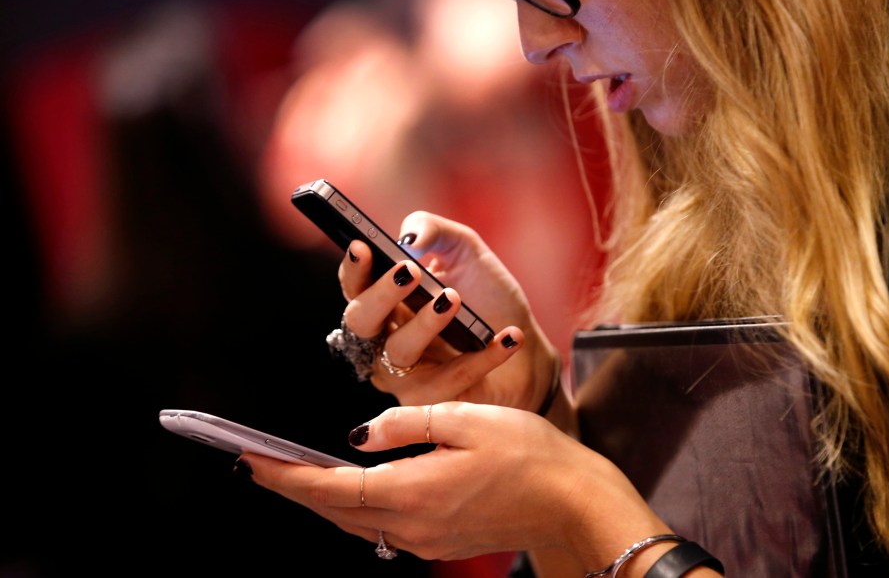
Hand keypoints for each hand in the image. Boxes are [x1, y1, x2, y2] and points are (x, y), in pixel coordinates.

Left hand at [238, 402, 665, 565]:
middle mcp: (410, 525)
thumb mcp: (465, 420)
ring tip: (290, 472)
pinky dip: (353, 505)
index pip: (328, 488)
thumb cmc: (528, 453)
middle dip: (291, 486)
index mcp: (411, 492)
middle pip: (333, 509)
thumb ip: (405, 424)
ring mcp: (425, 539)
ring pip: (354, 520)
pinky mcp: (440, 540)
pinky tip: (348, 486)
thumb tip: (357, 435)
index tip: (245, 461)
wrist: (572, 501)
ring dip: (320, 497)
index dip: (282, 476)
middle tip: (253, 462)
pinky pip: (381, 524)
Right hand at [338, 211, 559, 411]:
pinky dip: (482, 357)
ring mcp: (404, 375)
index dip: (353, 268)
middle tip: (411, 271)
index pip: (355, 285)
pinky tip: (507, 336)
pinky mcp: (432, 404)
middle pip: (360, 320)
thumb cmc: (488, 298)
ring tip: (454, 299)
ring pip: (399, 351)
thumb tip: (408, 238)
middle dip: (382, 294)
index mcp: (386, 301)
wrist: (529, 350)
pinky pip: (450, 381)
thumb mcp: (465, 250)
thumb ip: (433, 230)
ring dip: (426, 323)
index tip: (363, 246)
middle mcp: (384, 339)